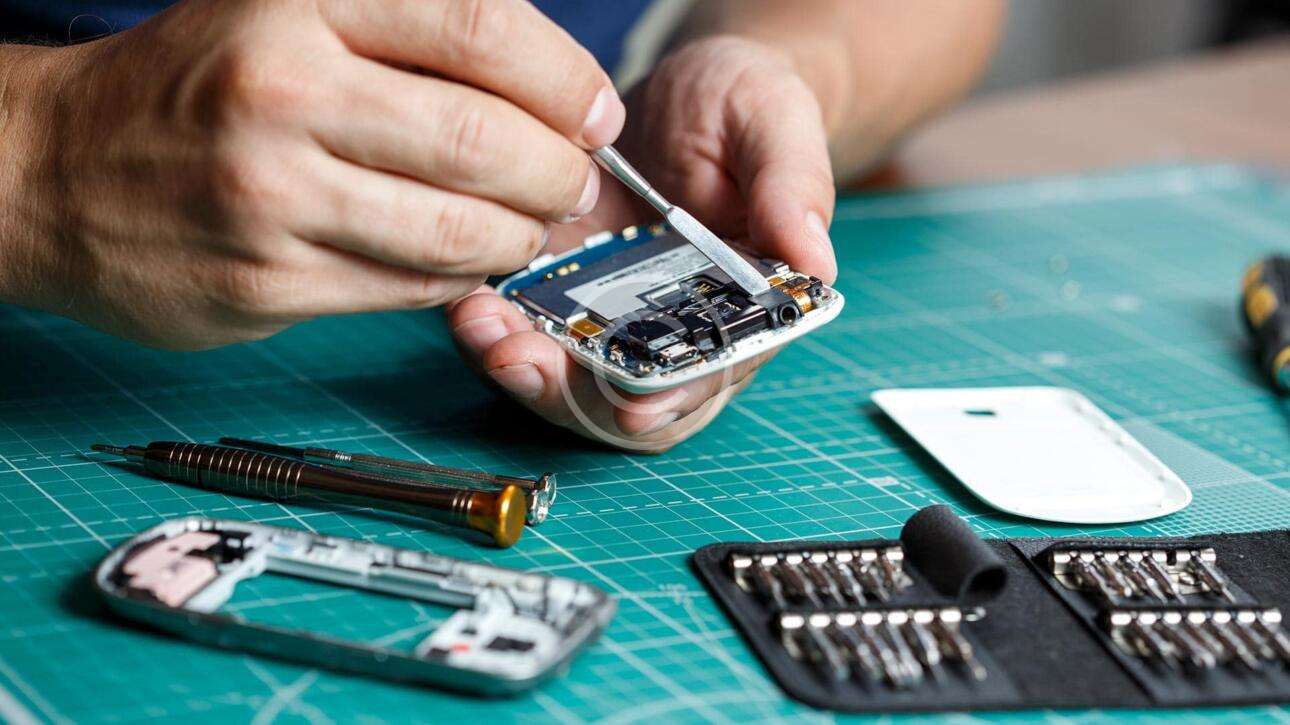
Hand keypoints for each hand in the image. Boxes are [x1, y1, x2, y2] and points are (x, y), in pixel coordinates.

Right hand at [0, 0, 622, 349]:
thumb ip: (413, 27)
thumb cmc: (200, 85)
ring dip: (520, 235)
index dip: (564, 79)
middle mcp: (286, 90)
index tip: (594, 112)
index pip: (483, 29)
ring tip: (528, 225)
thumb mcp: (289, 8)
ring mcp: (272, 193)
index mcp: (303, 2)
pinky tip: (466, 260)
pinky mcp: (266, 280)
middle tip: (574, 182)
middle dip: (558, 172)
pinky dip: (460, 276)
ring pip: (457, 229)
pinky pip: (410, 286)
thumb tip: (553, 80)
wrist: (55, 169)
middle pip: (484, 140)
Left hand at [449, 37, 835, 451]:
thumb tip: (814, 262)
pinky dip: (493, 327)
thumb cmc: (745, 105)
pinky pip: (525, 328)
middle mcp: (676, 325)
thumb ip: (793, 185)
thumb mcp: (775, 121)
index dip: (675, 394)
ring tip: (481, 325)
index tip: (631, 400)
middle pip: (627, 398)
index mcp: (745, 304)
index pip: (713, 371)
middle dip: (571, 394)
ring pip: (568, 376)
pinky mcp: (563, 286)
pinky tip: (468, 296)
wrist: (689, 87)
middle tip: (519, 358)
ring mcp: (613, 312)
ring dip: (521, 367)